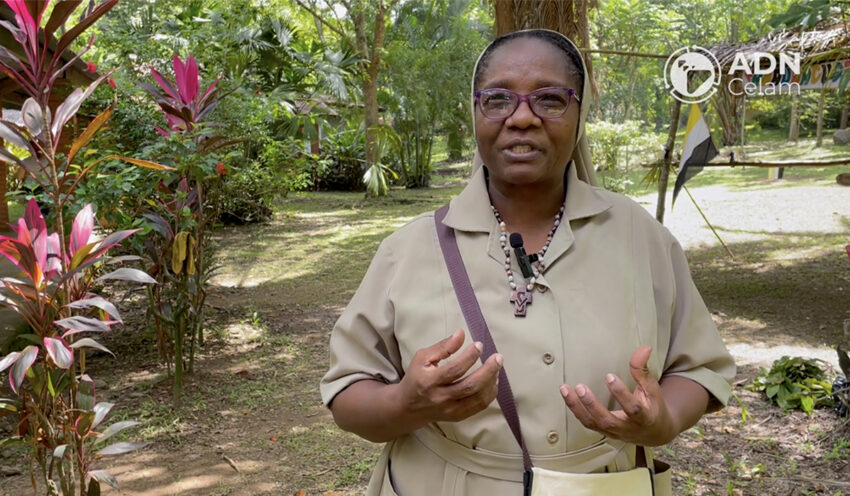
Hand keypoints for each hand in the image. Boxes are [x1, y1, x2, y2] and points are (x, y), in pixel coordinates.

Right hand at [396, 329, 501, 426]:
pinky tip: (493, 381)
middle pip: (470, 386)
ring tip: (497, 367)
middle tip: (498, 357)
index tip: (479, 345)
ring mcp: (450, 410)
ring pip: (478, 398)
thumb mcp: (422, 358)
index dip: (469, 356)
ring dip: (492, 381)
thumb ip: (442, 347)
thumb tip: (461, 334)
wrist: (409, 407)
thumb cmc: (417, 377)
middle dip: (488, 370)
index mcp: (429, 381)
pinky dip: (490, 393)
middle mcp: (440, 398)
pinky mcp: (458, 417)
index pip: (454, 369)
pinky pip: (479, 406)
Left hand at [560, 346, 677, 446]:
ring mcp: (613, 431)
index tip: (609, 376)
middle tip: (580, 387)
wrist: (653, 432)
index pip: (632, 408)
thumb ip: (643, 370)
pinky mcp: (603, 431)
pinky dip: (575, 409)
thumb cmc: (652, 406)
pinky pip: (586, 422)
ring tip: (565, 389)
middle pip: (607, 421)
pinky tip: (566, 394)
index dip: (620, 393)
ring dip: (576, 407)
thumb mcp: (652, 388)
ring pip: (592, 423)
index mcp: (644, 418)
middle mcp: (627, 428)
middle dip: (592, 405)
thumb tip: (645, 348)